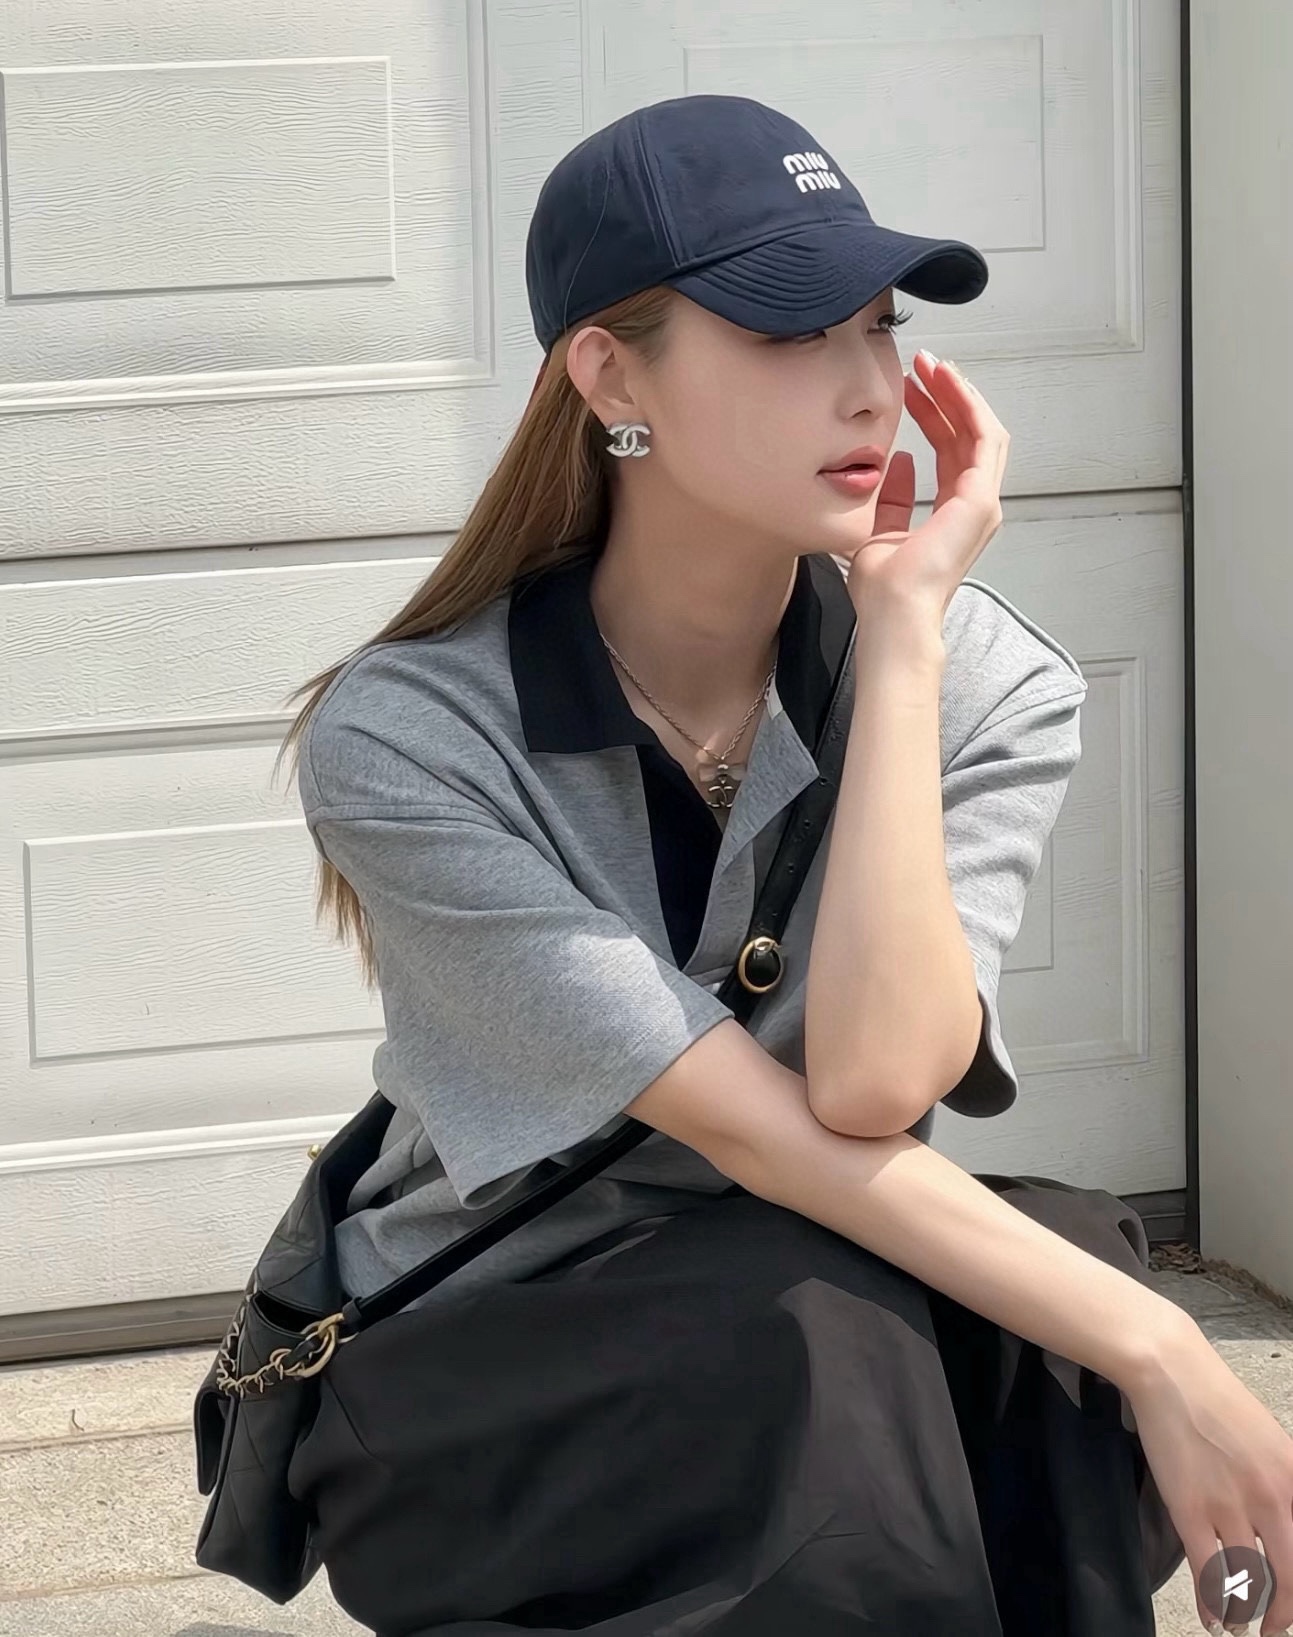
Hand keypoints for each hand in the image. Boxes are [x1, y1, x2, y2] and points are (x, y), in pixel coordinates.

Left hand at [840, 351, 1009, 624]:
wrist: (892, 613)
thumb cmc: (883, 587)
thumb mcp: (880, 530)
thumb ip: (894, 498)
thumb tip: (897, 463)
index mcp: (953, 515)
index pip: (950, 451)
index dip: (934, 416)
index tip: (911, 388)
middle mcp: (975, 506)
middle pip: (969, 435)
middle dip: (949, 396)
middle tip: (925, 364)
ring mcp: (982, 503)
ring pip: (981, 431)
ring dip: (960, 394)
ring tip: (934, 365)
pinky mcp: (981, 500)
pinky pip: (983, 438)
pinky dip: (968, 406)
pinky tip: (946, 383)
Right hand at [1123, 1323, 1292, 1633]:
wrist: (1171, 1371)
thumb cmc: (1218, 1400)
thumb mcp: (1273, 1443)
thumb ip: (1286, 1485)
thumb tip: (1285, 1522)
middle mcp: (1274, 1500)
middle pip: (1291, 1579)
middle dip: (1283, 1615)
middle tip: (1274, 1628)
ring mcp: (1231, 1507)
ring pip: (1249, 1583)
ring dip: (1247, 1615)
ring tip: (1242, 1625)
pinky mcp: (1190, 1510)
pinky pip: (1209, 1572)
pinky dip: (1212, 1604)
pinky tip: (1212, 1616)